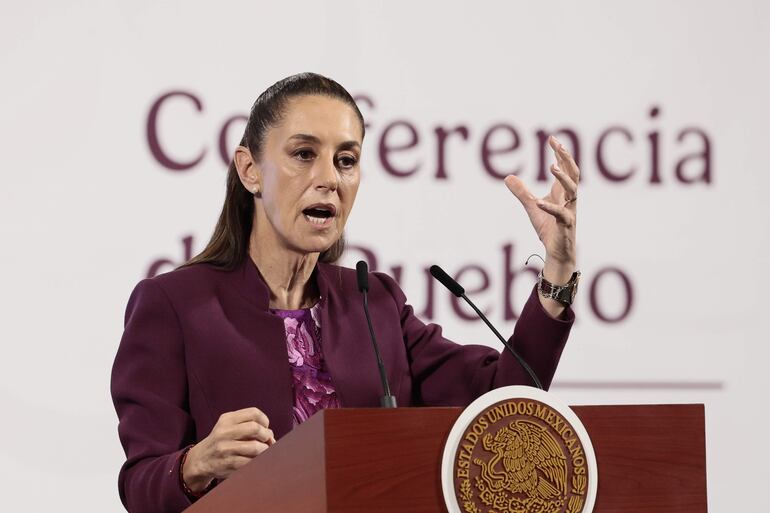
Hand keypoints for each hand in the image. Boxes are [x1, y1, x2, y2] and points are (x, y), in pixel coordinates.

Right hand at [182, 407, 275, 492]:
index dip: (264, 421)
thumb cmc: (221, 441)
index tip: (265, 428)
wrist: (200, 460)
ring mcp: (225, 448)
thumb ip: (249, 425)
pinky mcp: (228, 464)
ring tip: (263, 452)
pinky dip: (258, 461)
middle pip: (255, 428)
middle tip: (267, 441)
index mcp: (227, 419)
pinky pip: (250, 462)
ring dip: (264, 450)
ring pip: (255, 447)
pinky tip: (257, 460)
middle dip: (266, 435)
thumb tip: (271, 436)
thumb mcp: (229, 426)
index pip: (253, 413)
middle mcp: (224, 432)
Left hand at [505, 136, 578, 313]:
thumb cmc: (548, 228)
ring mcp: (569, 211)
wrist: (557, 252)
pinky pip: (560, 214)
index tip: (552, 138)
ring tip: (551, 167)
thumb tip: (508, 177)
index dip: (560, 153)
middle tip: (557, 144)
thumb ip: (522, 192)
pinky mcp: (565, 226)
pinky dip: (550, 207)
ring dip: (562, 178)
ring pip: (572, 191)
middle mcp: (569, 199)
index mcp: (563, 192)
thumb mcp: (531, 206)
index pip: (565, 168)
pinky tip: (539, 202)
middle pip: (573, 173)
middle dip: (566, 158)